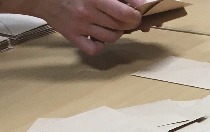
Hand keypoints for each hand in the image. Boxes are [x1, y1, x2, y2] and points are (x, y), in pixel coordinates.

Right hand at [0, 0, 146, 54]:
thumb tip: (137, 4)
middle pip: (121, 27)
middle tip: (125, 18)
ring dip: (117, 33)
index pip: (126, 13)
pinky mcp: (72, 37)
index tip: (137, 13)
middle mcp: (88, 13)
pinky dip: (101, 46)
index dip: (136, 15)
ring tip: (112, 25)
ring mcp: (80, 27)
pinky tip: (99, 37)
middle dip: (128, 23)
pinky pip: (93, 49)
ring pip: (111, 38)